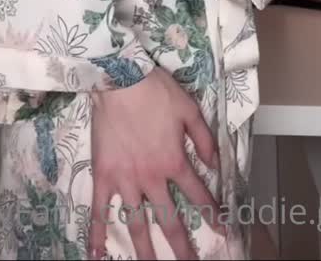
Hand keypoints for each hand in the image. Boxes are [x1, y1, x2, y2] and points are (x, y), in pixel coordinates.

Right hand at [89, 66, 221, 259]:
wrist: (119, 78)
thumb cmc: (155, 91)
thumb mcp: (189, 110)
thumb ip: (204, 140)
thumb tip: (216, 165)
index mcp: (174, 162)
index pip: (199, 195)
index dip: (213, 214)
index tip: (223, 231)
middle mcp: (152, 178)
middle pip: (169, 220)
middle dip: (182, 248)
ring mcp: (125, 180)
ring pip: (136, 223)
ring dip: (145, 251)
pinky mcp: (103, 176)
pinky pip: (99, 210)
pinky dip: (97, 234)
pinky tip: (98, 256)